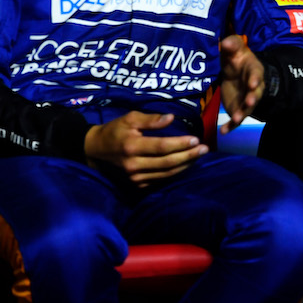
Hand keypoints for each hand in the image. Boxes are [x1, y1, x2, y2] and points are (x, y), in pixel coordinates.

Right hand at [83, 111, 206, 185]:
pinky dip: (175, 173)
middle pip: (167, 162)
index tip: (196, 139)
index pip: (162, 147)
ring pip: (166, 173)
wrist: (97, 149)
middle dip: (188, 156)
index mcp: (132, 147)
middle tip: (204, 149)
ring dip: (185, 165)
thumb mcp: (130, 118)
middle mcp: (133, 165)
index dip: (180, 144)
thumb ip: (151, 119)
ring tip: (199, 156)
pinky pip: (160, 179)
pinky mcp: (137, 183)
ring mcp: (135, 177)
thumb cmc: (116, 130)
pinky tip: (186, 164)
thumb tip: (171, 118)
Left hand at [219, 34, 264, 133]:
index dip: (255, 79)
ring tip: (235, 118)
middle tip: (249, 101)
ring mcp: (246, 99)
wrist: (238, 73)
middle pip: (256, 93)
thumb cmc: (237, 59)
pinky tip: (223, 132)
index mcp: (253, 70)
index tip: (252, 83)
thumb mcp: (235, 49)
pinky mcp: (238, 108)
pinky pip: (236, 120)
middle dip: (253, 98)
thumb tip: (225, 42)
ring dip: (242, 113)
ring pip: (247, 108)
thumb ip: (232, 44)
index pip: (256, 74)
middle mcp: (253, 87)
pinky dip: (230, 126)